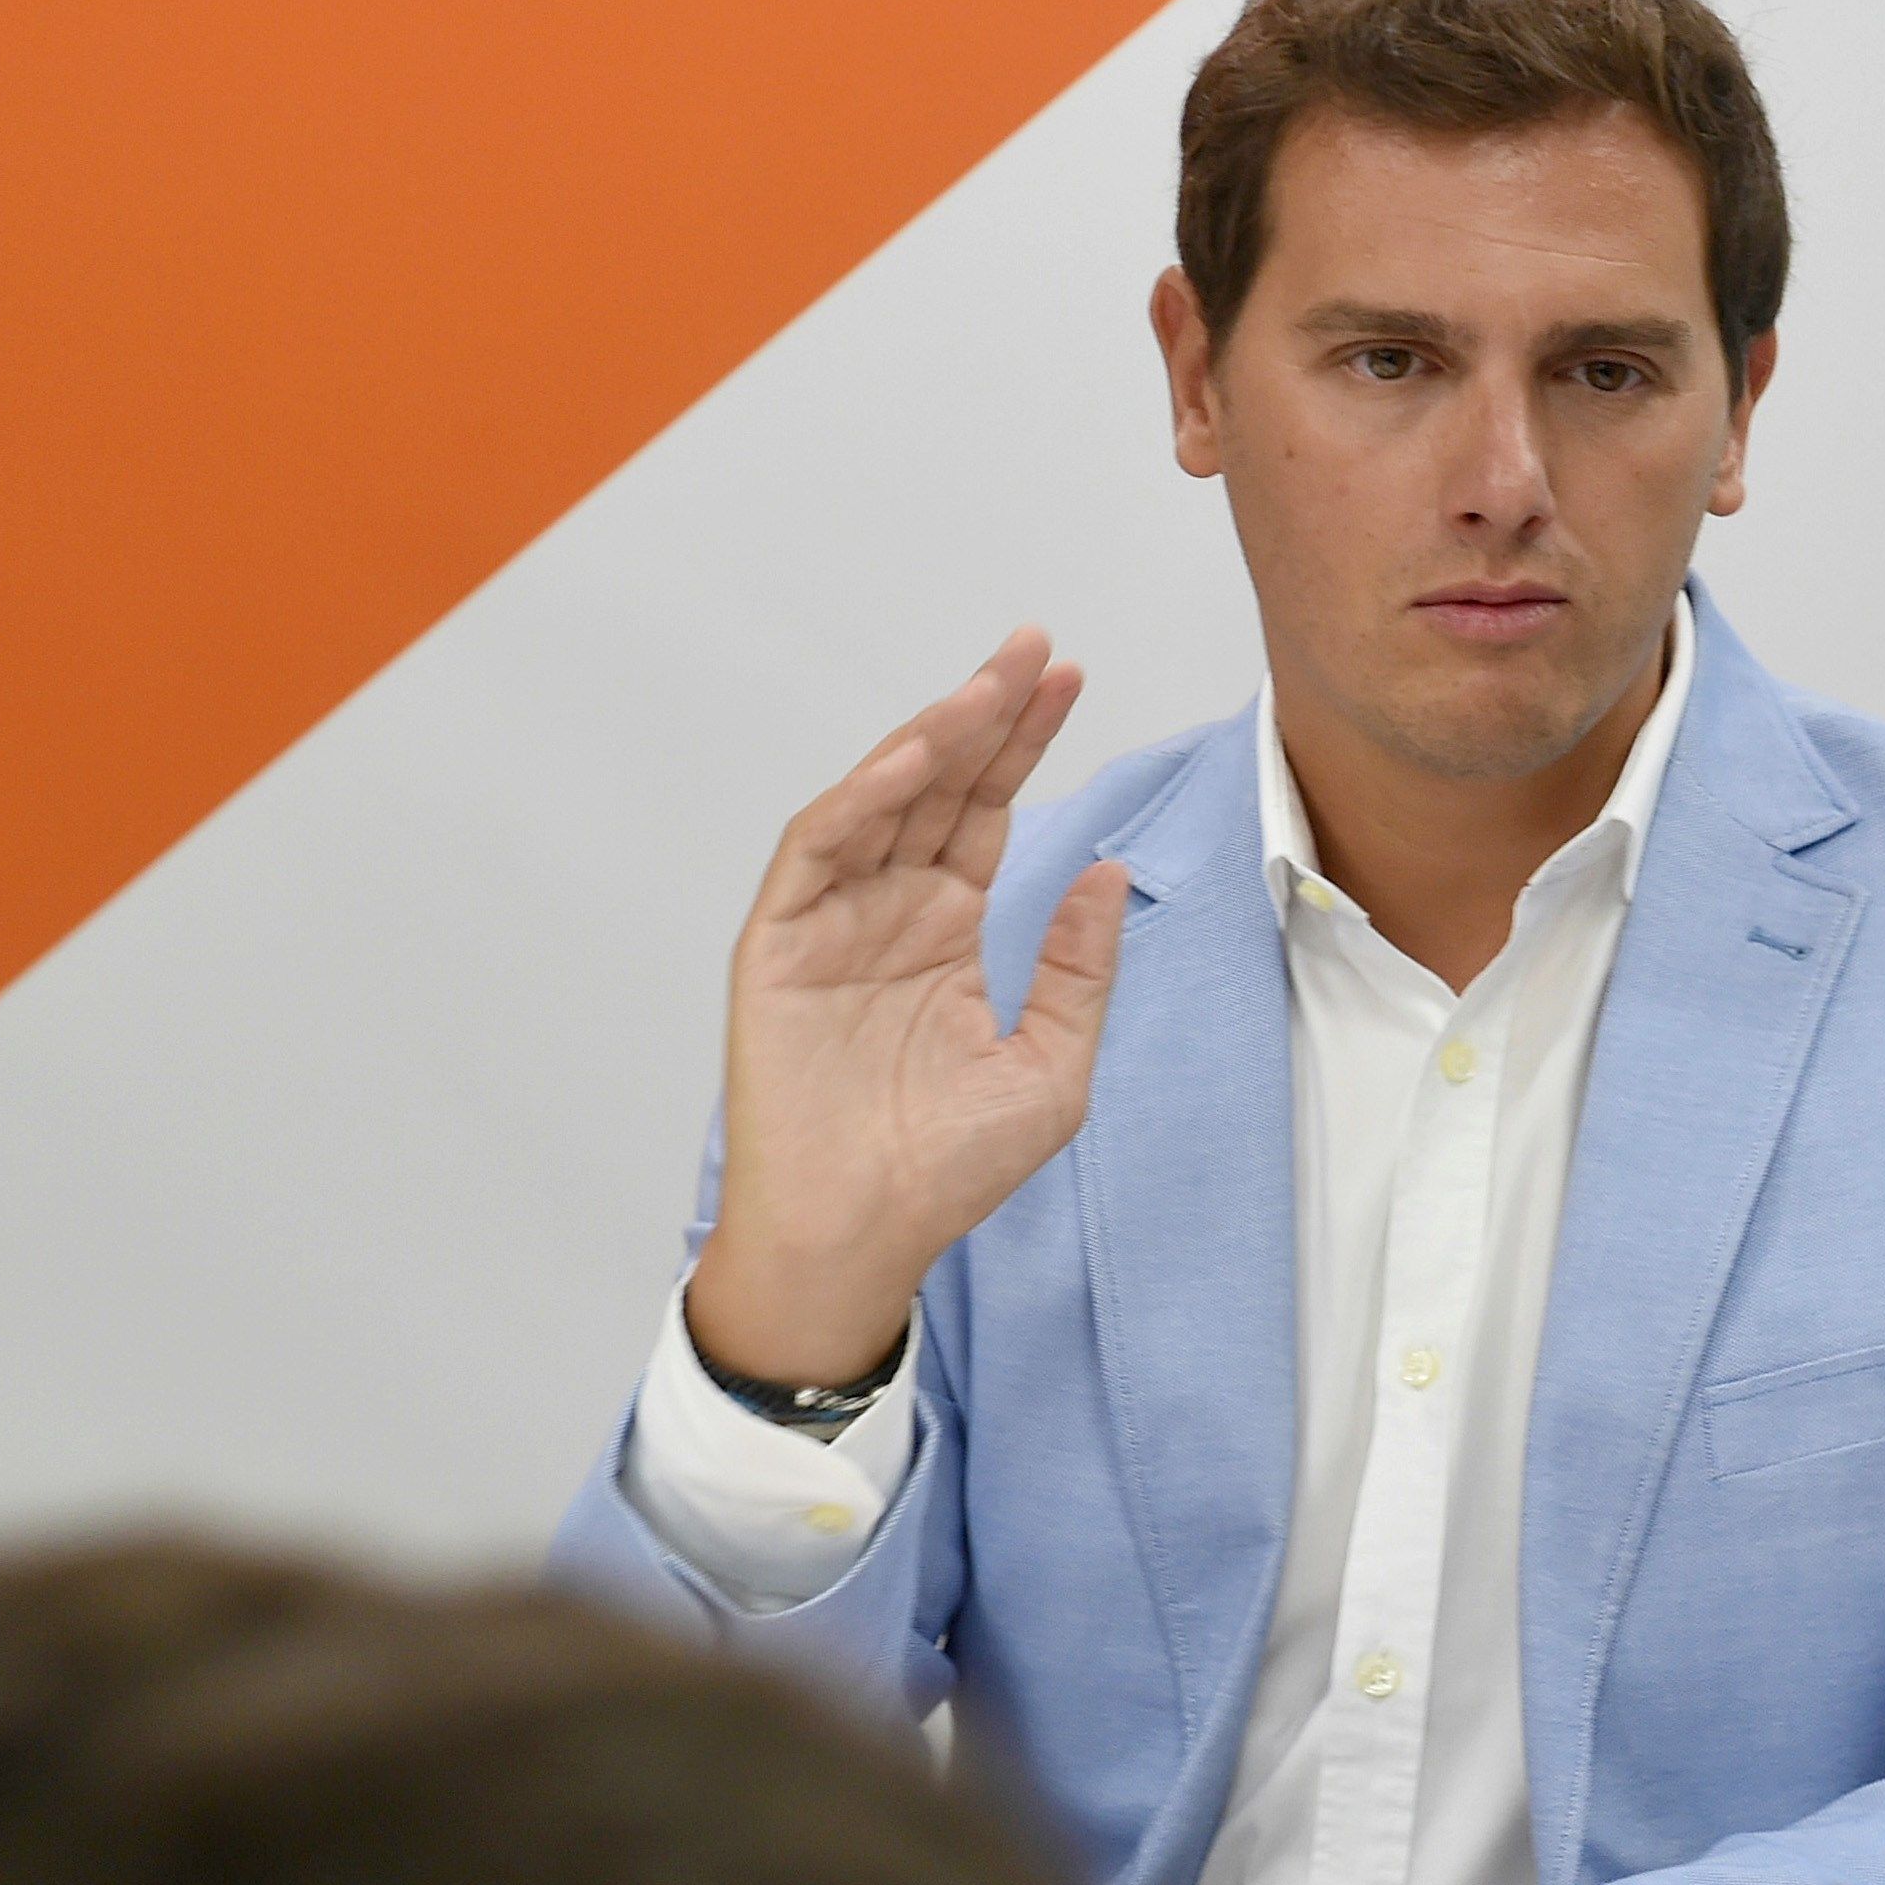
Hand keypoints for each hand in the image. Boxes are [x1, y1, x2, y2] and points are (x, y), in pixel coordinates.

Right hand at [686, 629, 1132, 1386]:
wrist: (861, 1237)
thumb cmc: (947, 1171)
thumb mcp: (1053, 1068)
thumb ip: (1079, 970)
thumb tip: (1106, 870)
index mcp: (947, 933)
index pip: (987, 813)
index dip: (1025, 744)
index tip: (1070, 678)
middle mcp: (888, 913)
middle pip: (938, 788)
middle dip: (985, 714)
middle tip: (1033, 648)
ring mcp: (830, 924)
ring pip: (878, 803)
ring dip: (928, 740)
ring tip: (984, 689)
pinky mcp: (779, 946)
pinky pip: (817, 852)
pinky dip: (859, 801)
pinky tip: (910, 761)